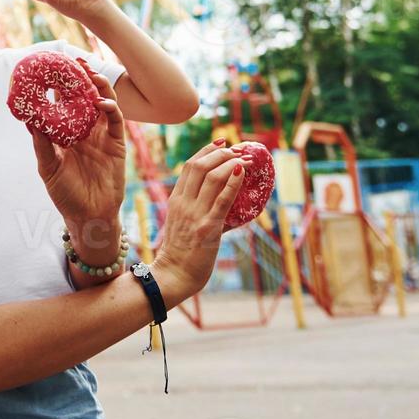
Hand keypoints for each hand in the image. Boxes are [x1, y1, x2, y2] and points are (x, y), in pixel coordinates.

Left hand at [29, 61, 126, 235]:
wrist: (89, 215)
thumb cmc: (66, 193)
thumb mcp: (48, 167)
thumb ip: (41, 142)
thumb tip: (28, 119)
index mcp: (66, 132)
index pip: (62, 102)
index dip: (58, 85)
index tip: (49, 68)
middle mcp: (84, 129)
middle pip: (84, 96)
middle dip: (81, 78)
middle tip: (74, 61)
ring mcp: (101, 135)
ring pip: (102, 102)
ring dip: (98, 86)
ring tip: (91, 74)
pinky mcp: (116, 143)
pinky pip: (114, 120)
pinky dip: (110, 108)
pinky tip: (101, 102)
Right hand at [150, 141, 249, 306]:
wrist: (173, 275)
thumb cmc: (180, 252)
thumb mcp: (181, 222)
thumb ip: (194, 208)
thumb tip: (218, 199)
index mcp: (176, 199)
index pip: (190, 165)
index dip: (207, 150)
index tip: (221, 143)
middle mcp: (183, 203)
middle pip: (200, 165)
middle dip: (222, 153)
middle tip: (238, 151)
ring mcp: (195, 214)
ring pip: (212, 177)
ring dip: (231, 163)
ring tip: (246, 159)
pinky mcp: (208, 227)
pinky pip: (223, 199)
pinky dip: (233, 182)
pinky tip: (243, 172)